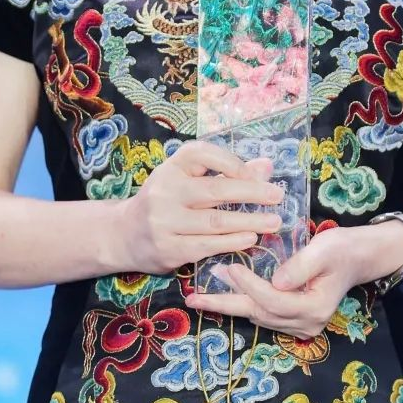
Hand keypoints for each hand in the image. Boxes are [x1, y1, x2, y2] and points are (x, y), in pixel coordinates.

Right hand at [117, 139, 285, 275]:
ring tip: (273, 222)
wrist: (124, 234)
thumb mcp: (189, 180)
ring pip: (215, 221)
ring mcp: (164, 221)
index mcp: (171, 167)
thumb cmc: (167, 201)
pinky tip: (250, 239)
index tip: (259, 173)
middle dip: (252, 193)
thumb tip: (267, 166)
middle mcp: (165, 191)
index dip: (232, 162)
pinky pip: (206, 245)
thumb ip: (227, 172)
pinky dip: (232, 242)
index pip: (203, 154)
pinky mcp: (168, 248)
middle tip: (278, 195)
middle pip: (215, 190)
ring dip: (249, 221)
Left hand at [184, 224, 370, 338]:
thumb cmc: (342, 249)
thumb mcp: (323, 250)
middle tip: (194, 300)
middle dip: (224, 305)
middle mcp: (306, 323)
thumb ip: (299, 266)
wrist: (359, 257)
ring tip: (201, 296)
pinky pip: (264, 314)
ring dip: (231, 305)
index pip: (272, 299)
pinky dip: (244, 304)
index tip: (228, 267)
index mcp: (314, 308)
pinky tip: (224, 295)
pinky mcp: (295, 320)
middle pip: (259, 314)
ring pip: (258, 316)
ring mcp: (301, 326)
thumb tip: (275, 282)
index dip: (248, 285)